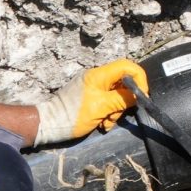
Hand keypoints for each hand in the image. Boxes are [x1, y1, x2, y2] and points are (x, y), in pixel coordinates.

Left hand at [31, 58, 145, 145]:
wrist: (49, 124)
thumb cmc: (73, 115)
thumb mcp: (101, 108)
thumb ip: (122, 99)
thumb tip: (139, 95)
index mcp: (99, 75)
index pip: (127, 66)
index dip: (139, 78)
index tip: (141, 96)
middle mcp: (97, 78)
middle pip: (123, 83)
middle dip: (125, 101)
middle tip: (117, 115)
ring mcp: (93, 88)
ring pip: (116, 95)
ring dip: (116, 111)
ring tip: (106, 123)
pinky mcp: (91, 98)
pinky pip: (107, 103)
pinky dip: (108, 114)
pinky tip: (101, 124)